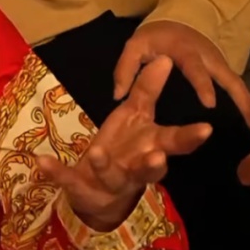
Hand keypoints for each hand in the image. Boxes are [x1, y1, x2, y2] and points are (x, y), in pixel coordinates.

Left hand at [39, 57, 212, 229]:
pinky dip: (55, 171)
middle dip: (154, 164)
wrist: (100, 191)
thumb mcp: (135, 116)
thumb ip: (148, 90)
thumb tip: (164, 58)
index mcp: (150, 147)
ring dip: (105, 165)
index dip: (190, 137)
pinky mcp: (81, 187)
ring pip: (111, 175)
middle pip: (150, 169)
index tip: (206, 128)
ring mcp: (108, 181)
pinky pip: (67, 179)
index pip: (174, 142)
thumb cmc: (125, 147)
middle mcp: (134, 168)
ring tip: (98, 152)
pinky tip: (42, 161)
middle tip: (159, 156)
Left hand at [113, 20, 249, 127]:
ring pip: (237, 85)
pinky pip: (236, 87)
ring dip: (248, 105)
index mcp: (185, 52)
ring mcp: (219, 64)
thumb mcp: (135, 46)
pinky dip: (245, 103)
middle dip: (240, 101)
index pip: (195, 69)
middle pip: (228, 79)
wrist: (178, 17)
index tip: (210, 104)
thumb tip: (118, 95)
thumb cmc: (155, 36)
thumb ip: (125, 69)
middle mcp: (208, 58)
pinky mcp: (223, 70)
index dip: (203, 86)